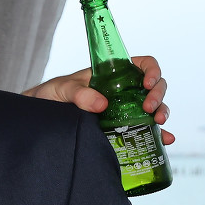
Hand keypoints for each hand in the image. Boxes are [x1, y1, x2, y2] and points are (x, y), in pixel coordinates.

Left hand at [28, 56, 172, 144]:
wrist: (39, 117)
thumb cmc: (50, 96)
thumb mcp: (61, 89)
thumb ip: (78, 93)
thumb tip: (101, 104)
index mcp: (113, 74)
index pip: (142, 64)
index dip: (152, 70)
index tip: (147, 83)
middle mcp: (123, 91)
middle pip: (154, 87)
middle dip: (158, 96)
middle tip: (148, 108)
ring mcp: (124, 110)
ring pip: (153, 108)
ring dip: (161, 113)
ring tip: (158, 123)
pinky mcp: (122, 128)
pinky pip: (145, 130)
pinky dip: (158, 135)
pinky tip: (165, 140)